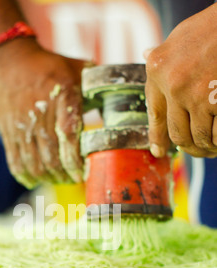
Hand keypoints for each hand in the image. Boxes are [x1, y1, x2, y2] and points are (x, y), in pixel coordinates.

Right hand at [0, 39, 88, 187]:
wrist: (8, 58)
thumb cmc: (50, 67)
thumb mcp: (78, 69)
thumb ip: (100, 87)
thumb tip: (125, 102)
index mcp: (62, 95)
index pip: (68, 134)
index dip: (75, 158)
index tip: (84, 172)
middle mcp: (40, 112)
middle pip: (51, 156)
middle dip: (65, 175)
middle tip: (75, 180)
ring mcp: (21, 125)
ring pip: (34, 163)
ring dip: (49, 178)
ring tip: (60, 180)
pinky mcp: (8, 132)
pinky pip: (15, 161)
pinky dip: (25, 176)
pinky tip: (35, 181)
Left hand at [145, 4, 216, 158]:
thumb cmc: (210, 28)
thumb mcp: (177, 37)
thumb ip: (163, 55)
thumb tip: (146, 53)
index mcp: (158, 69)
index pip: (155, 114)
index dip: (157, 137)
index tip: (158, 151)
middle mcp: (173, 85)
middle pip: (178, 134)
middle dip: (191, 147)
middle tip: (200, 149)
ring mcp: (196, 95)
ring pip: (200, 137)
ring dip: (208, 146)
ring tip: (213, 145)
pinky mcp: (216, 101)